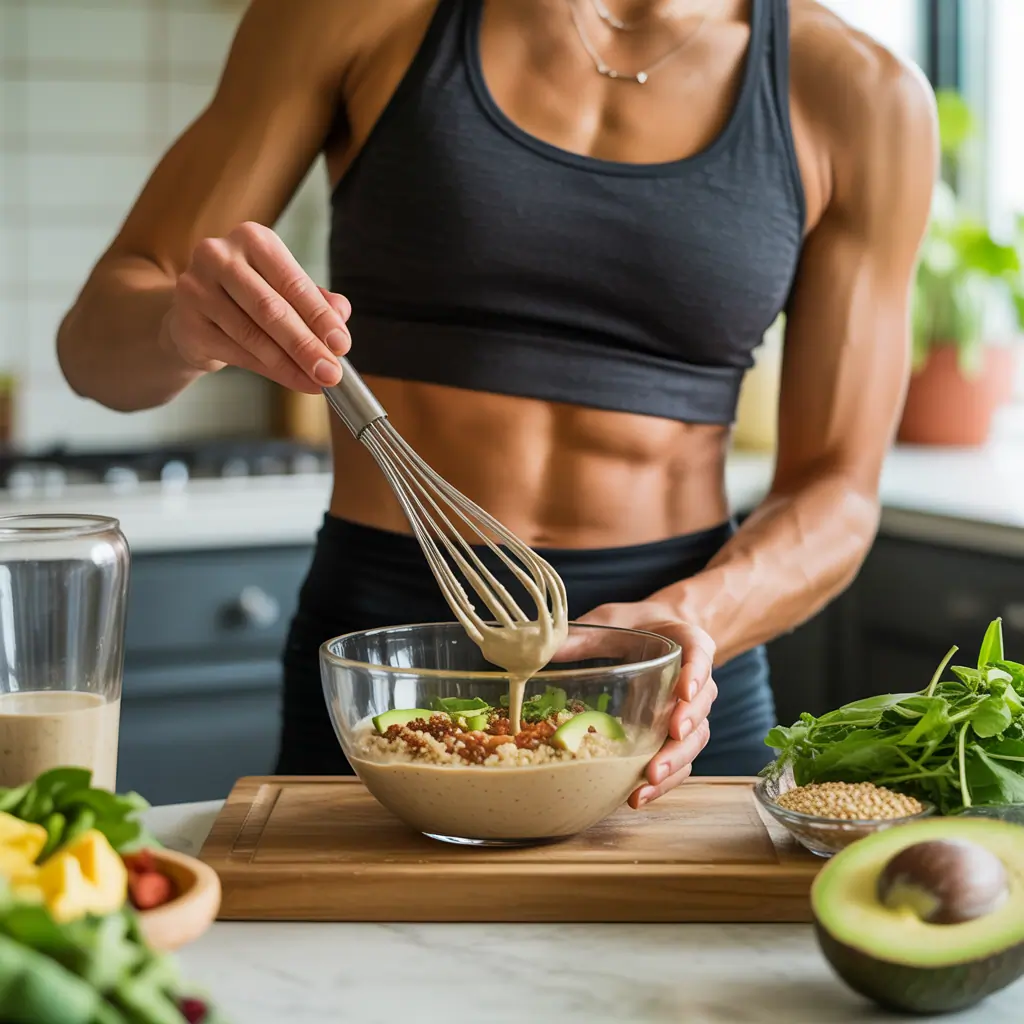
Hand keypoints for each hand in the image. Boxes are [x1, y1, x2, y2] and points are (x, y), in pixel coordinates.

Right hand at [160, 221, 352, 393]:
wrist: (196, 317)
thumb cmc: (249, 300)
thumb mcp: (286, 292)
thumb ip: (317, 301)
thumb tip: (341, 315)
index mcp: (253, 239)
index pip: (293, 282)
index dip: (320, 317)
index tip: (342, 345)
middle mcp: (219, 255)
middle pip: (271, 309)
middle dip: (306, 346)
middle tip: (331, 373)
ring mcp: (196, 287)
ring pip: (252, 334)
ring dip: (289, 364)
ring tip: (315, 382)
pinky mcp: (185, 321)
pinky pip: (234, 352)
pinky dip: (268, 370)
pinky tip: (291, 380)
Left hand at [573, 601, 716, 808]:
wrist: (659, 631)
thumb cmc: (637, 625)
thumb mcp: (611, 621)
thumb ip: (584, 636)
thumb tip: (544, 650)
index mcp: (690, 645)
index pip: (701, 658)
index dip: (696, 675)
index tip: (684, 692)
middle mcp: (697, 682)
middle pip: (701, 709)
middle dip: (684, 733)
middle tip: (664, 749)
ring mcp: (690, 711)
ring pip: (694, 740)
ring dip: (675, 764)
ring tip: (648, 782)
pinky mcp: (676, 734)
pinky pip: (680, 760)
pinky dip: (664, 780)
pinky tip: (637, 796)